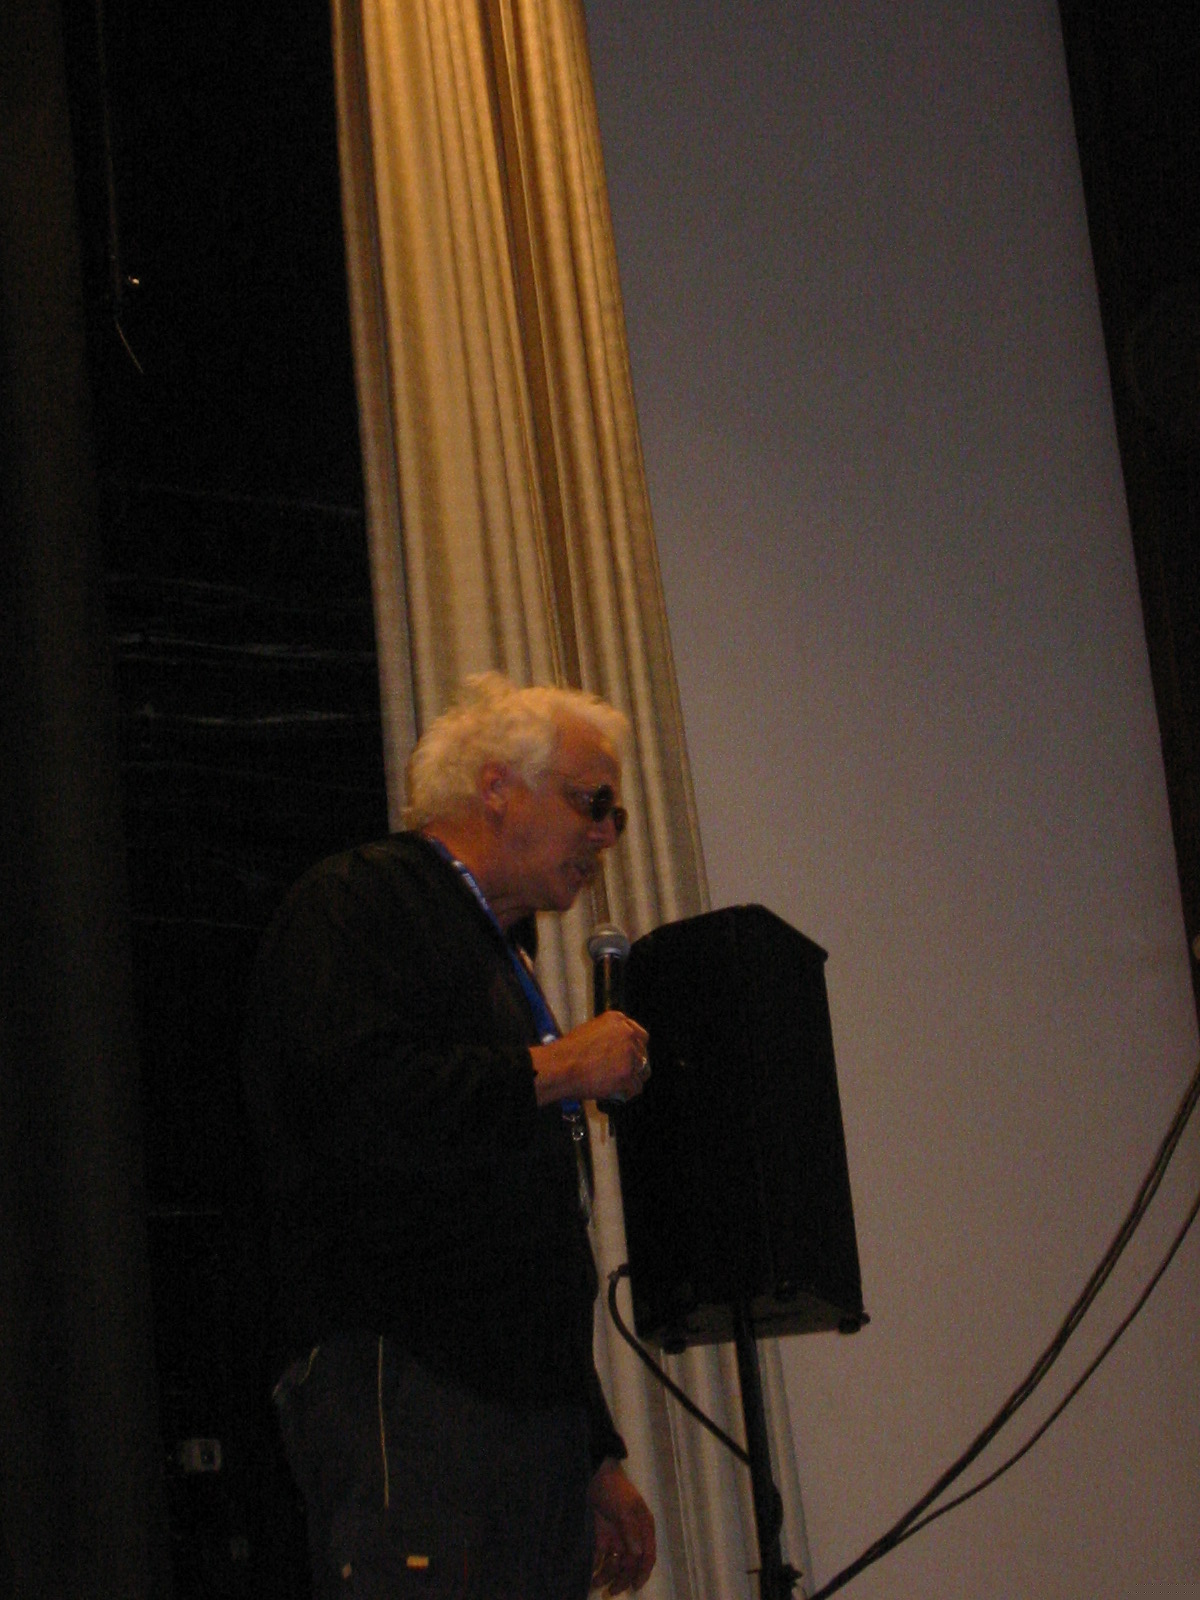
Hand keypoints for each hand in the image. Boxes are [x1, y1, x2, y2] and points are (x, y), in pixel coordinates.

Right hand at [530, 1011, 649, 1107]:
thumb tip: (615, 1047)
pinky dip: (627, 1093)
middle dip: (635, 1064)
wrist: (561, 1067)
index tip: (631, 1056)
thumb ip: (608, 1035)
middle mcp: (627, 1035)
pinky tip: (617, 1092)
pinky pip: (636, 1088)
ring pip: (642, 1071)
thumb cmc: (568, 1051)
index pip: (639, 1035)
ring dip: (632, 1079)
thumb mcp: (590, 1030)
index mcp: (618, 1021)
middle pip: (643, 1053)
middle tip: (624, 1072)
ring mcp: (629, 1056)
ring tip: (619, 1084)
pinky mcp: (627, 1076)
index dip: (636, 1048)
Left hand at [588, 1459, 655, 1593]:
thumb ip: (631, 1530)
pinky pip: (601, 1557)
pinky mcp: (602, 1536)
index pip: (648, 1555)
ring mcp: (617, 1537)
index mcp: (643, 1528)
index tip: (635, 1586)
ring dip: (607, 1575)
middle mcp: (632, 1536)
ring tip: (595, 1583)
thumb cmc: (615, 1488)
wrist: (595, 1474)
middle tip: (612, 1591)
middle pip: (631, 1564)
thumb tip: (638, 1554)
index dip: (643, 1572)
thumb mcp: (625, 1507)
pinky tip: (590, 1574)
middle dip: (622, 1579)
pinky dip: (596, 1566)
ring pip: (615, 1563)